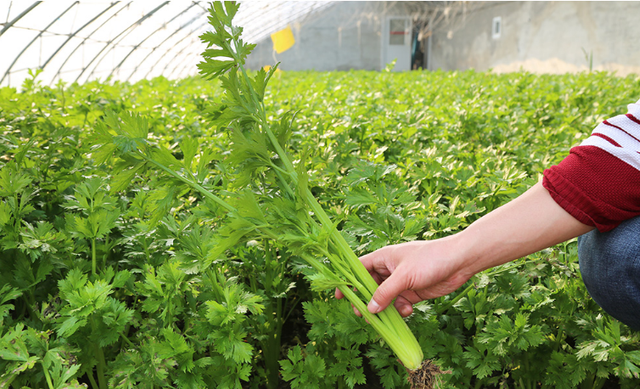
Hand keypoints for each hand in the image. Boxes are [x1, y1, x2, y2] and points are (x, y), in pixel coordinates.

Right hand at [336, 235, 472, 316]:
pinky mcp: (413, 292)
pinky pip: (399, 304)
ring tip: (384, 320)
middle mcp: (390, 269)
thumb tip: (369, 308)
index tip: (340, 295)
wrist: (460, 261)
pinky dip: (401, 310)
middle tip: (363, 314)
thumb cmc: (430, 259)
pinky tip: (408, 311)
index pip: (359, 268)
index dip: (348, 280)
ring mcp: (402, 281)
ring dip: (385, 309)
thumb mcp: (404, 276)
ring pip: (385, 298)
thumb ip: (385, 293)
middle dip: (367, 301)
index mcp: (384, 258)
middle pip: (370, 287)